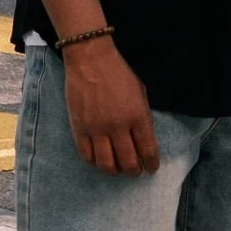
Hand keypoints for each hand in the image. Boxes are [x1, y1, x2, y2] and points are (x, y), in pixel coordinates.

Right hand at [62, 37, 159, 173]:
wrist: (90, 60)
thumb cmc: (118, 73)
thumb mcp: (140, 92)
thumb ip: (143, 117)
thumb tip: (144, 141)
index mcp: (137, 116)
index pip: (148, 151)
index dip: (151, 164)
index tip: (151, 168)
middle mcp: (118, 126)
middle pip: (128, 162)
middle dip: (135, 171)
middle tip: (136, 171)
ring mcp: (97, 129)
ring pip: (107, 165)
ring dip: (115, 171)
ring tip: (118, 168)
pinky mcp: (79, 129)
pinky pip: (87, 156)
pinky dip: (95, 163)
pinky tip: (100, 160)